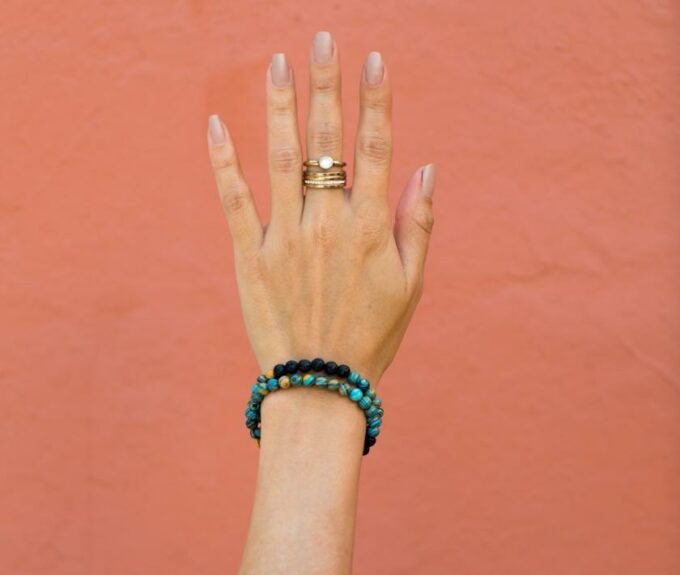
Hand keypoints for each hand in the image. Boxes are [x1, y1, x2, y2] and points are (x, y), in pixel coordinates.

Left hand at [207, 31, 434, 385]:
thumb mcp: (411, 287)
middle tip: (323, 38)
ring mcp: (285, 238)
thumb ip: (418, 225)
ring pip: (280, 159)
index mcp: (370, 229)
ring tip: (278, 62)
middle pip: (327, 142)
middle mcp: (328, 224)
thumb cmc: (372, 336)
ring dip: (280, 107)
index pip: (375, 149)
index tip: (373, 60)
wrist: (320, 384)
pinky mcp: (250, 257)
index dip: (374, 101)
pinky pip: (233, 201)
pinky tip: (214, 124)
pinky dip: (222, 162)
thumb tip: (426, 168)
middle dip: (326, 85)